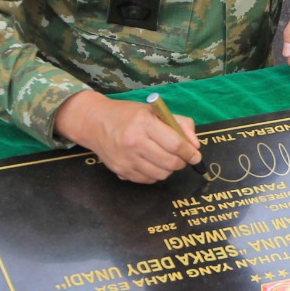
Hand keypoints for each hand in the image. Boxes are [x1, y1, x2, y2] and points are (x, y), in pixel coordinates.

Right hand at [53, 91, 200, 183]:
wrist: (94, 122)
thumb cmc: (128, 115)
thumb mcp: (154, 110)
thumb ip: (180, 123)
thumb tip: (195, 145)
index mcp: (144, 123)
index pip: (175, 143)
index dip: (189, 152)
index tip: (195, 155)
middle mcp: (134, 142)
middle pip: (170, 162)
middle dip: (181, 162)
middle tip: (182, 158)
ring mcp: (126, 158)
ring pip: (161, 174)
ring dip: (169, 169)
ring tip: (166, 159)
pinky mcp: (120, 170)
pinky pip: (148, 180)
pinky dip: (155, 174)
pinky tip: (152, 163)